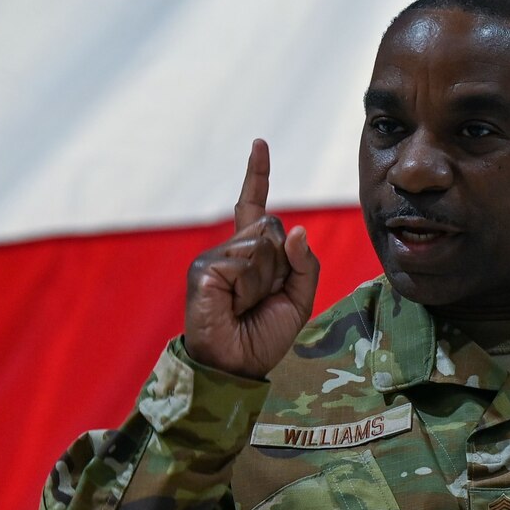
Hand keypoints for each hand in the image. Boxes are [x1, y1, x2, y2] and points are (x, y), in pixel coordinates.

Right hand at [183, 139, 320, 378]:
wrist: (237, 366)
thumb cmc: (264, 335)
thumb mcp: (299, 299)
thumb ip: (305, 264)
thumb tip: (296, 229)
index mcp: (251, 252)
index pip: (255, 205)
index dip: (257, 175)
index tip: (259, 144)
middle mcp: (230, 249)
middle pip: (270, 228)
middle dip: (279, 265)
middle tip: (261, 299)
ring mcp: (214, 258)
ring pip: (260, 243)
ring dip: (264, 279)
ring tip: (245, 305)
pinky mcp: (204, 270)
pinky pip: (244, 261)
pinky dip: (249, 286)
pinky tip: (234, 304)